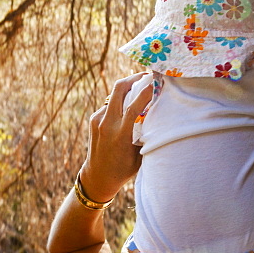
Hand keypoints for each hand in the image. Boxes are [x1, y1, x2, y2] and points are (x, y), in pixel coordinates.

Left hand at [79, 73, 153, 202]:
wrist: (97, 177)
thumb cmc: (124, 169)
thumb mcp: (140, 154)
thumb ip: (146, 134)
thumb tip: (159, 114)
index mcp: (121, 134)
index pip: (135, 105)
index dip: (147, 90)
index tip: (158, 81)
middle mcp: (107, 124)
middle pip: (119, 89)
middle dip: (133, 78)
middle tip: (147, 75)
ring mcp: (98, 120)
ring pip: (113, 95)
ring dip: (127, 89)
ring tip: (141, 88)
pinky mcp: (94, 120)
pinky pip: (109, 104)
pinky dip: (120, 101)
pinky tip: (128, 105)